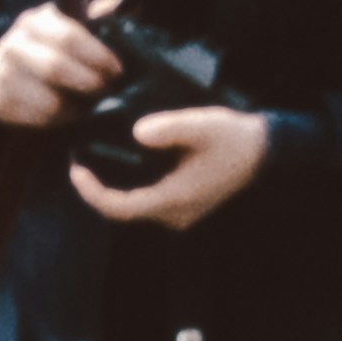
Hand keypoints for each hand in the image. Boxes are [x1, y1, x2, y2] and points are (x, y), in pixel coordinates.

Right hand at [0, 0, 127, 129]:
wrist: (8, 72)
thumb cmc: (53, 49)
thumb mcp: (71, 27)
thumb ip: (98, 18)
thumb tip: (120, 5)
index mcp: (36, 21)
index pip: (68, 37)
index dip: (97, 56)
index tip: (117, 70)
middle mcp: (13, 44)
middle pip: (55, 68)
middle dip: (88, 82)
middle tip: (106, 90)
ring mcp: (1, 73)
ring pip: (48, 99)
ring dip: (76, 106)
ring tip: (90, 104)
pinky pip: (37, 118)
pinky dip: (59, 120)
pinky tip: (69, 114)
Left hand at [74, 105, 273, 228]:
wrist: (266, 151)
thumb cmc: (234, 138)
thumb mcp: (202, 125)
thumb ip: (169, 128)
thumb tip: (136, 131)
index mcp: (174, 199)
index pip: (119, 207)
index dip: (91, 192)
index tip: (75, 168)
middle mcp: (174, 215)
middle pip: (122, 210)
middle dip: (96, 190)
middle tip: (78, 161)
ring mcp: (180, 214)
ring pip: (134, 207)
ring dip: (111, 190)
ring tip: (92, 161)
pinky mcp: (184, 205)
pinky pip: (146, 202)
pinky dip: (128, 188)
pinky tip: (120, 166)